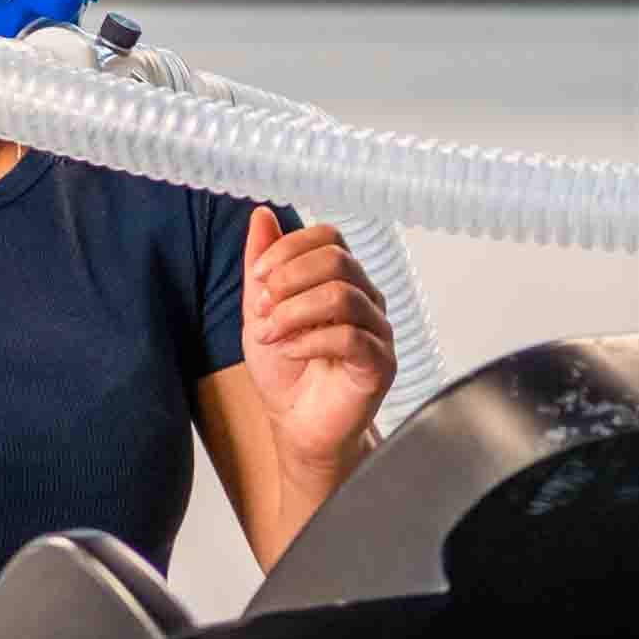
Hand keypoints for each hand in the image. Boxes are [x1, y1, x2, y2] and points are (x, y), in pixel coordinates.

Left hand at [242, 208, 395, 479]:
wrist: (297, 424)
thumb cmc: (286, 371)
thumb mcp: (259, 311)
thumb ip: (262, 265)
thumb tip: (261, 214)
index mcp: (342, 280)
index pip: (328, 237)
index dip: (290, 249)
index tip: (258, 277)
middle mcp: (366, 299)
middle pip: (337, 260)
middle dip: (290, 279)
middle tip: (263, 306)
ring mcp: (378, 330)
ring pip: (342, 296)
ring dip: (295, 312)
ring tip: (271, 333)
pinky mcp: (381, 363)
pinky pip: (350, 337)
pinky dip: (310, 341)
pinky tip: (290, 351)